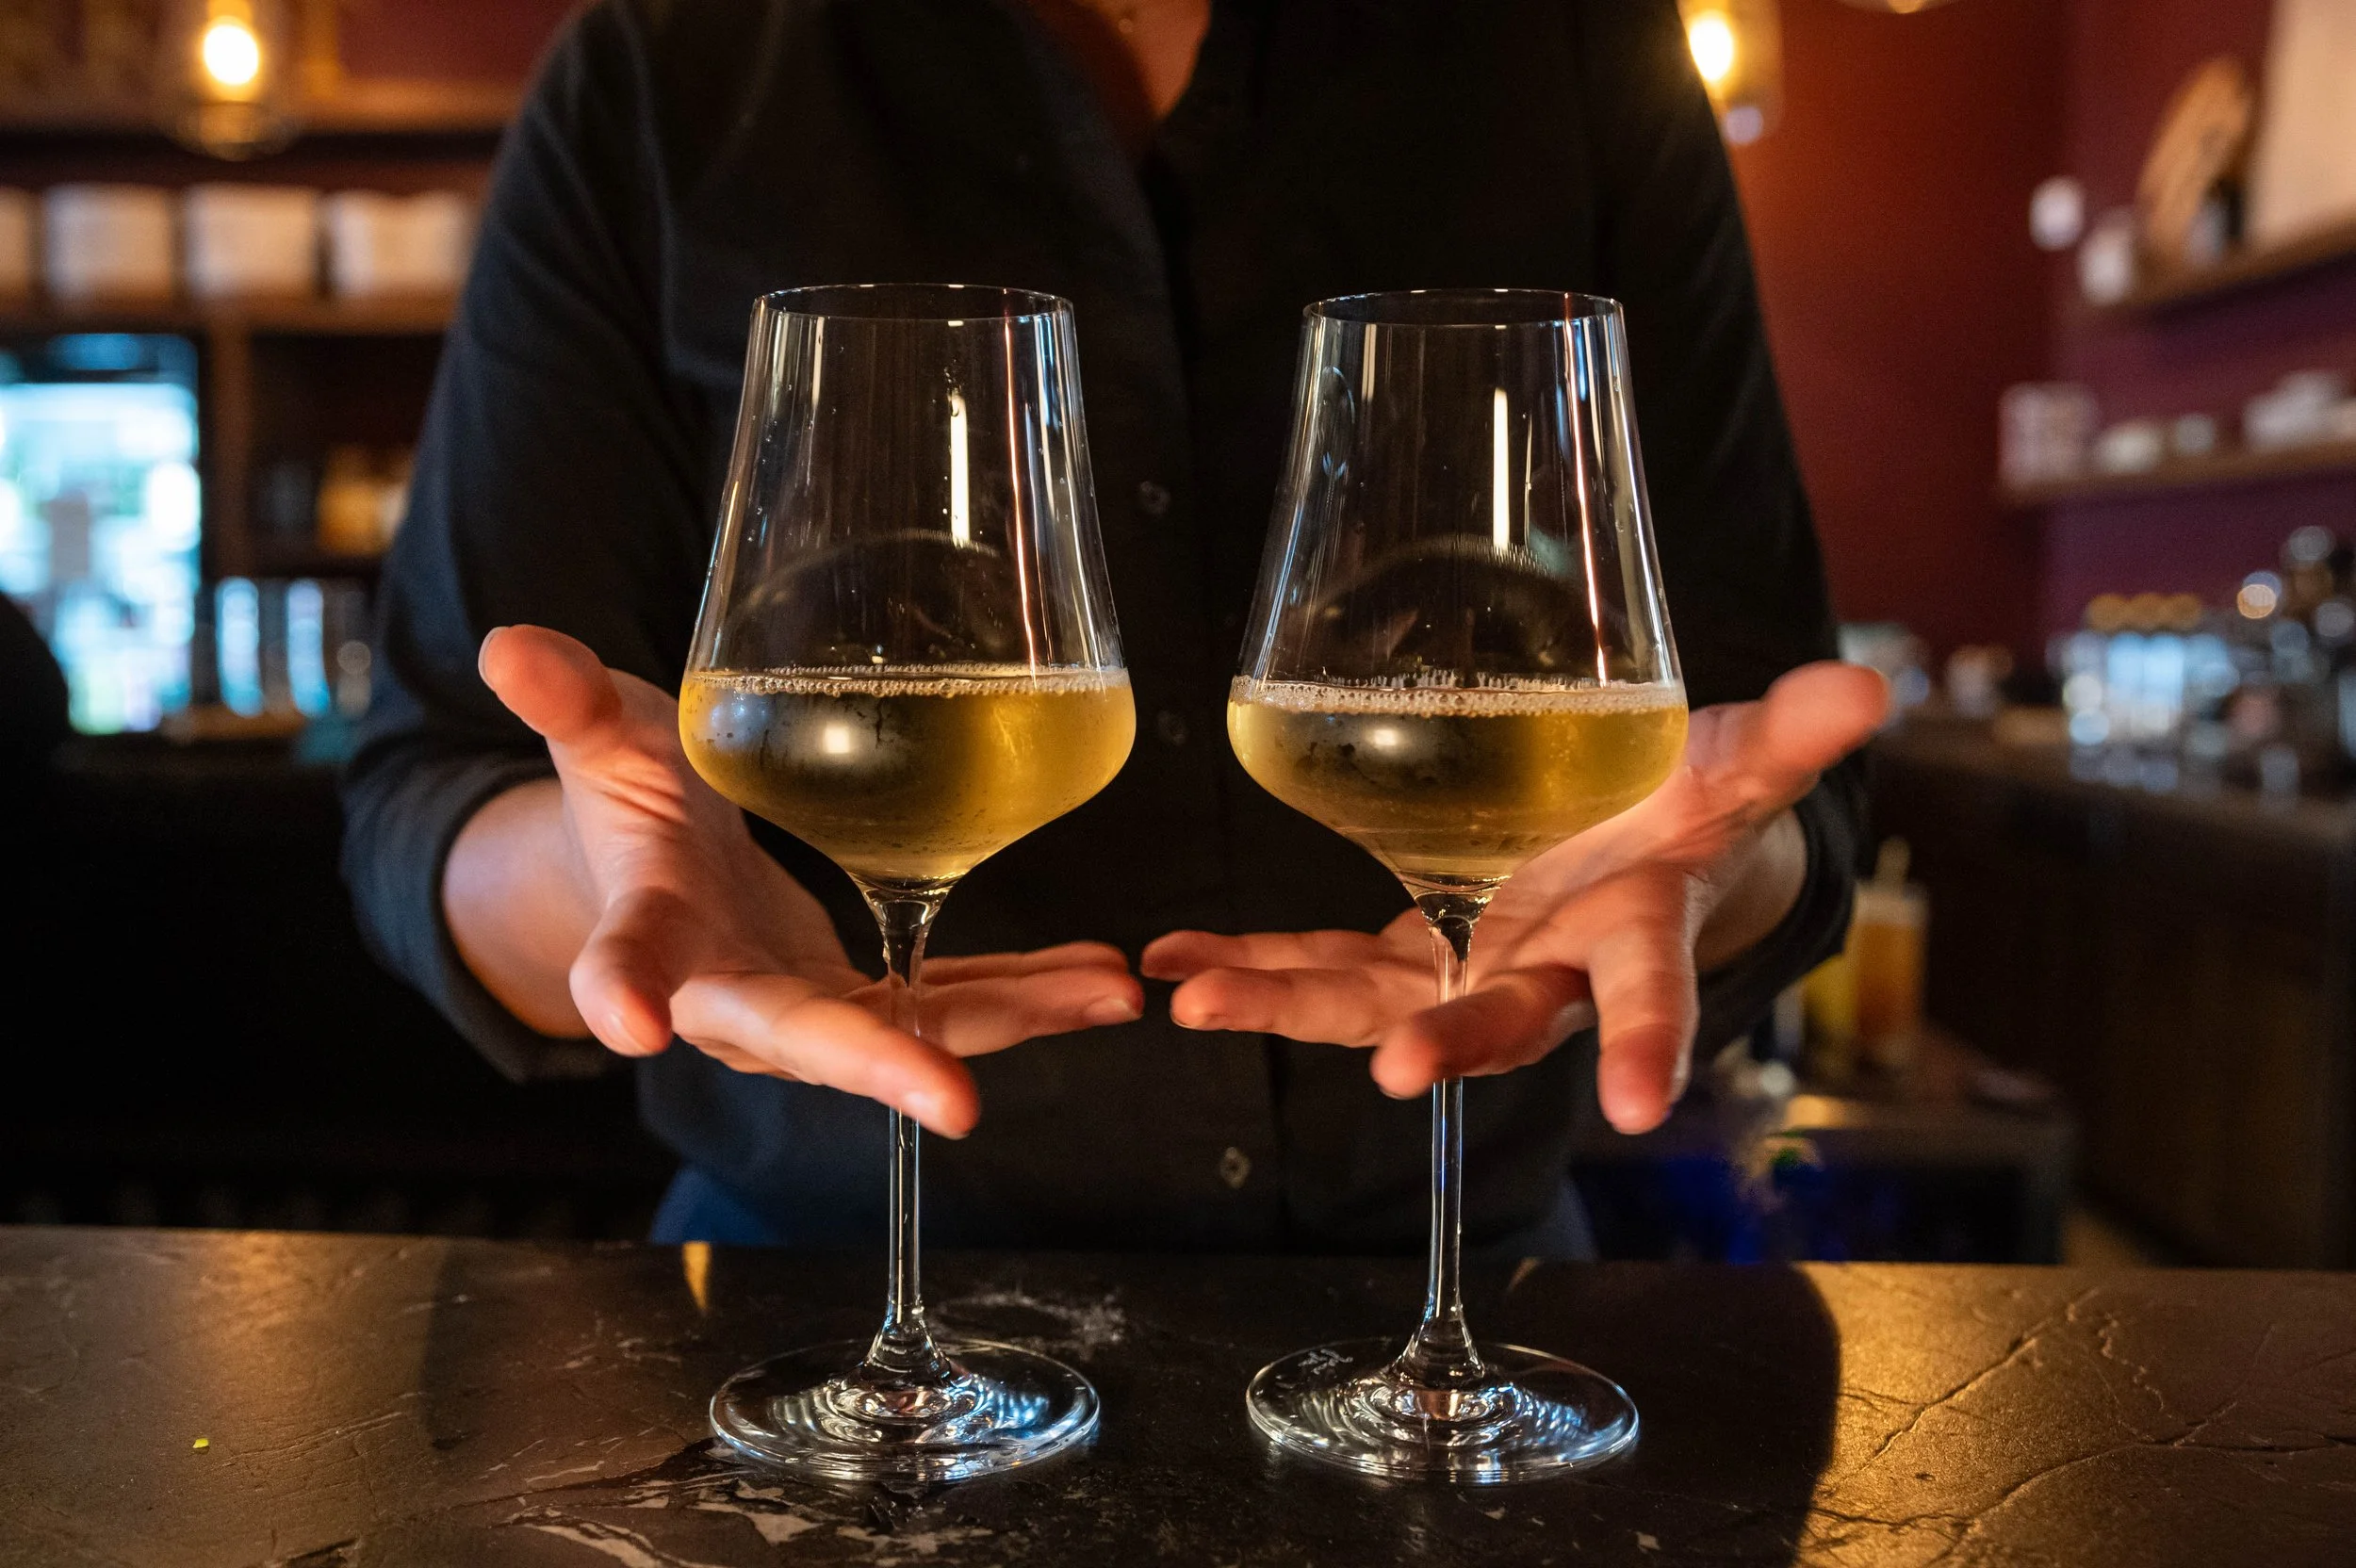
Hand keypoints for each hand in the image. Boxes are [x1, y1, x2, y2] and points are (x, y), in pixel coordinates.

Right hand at [457, 626, 1142, 1135]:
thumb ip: (565, 700)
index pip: (620, 964)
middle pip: (801, 1036)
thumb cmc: (632, 801)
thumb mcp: (601, 740)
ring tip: (1104, 999)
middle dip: (881, 1067)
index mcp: (649, 932)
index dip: (621, 992)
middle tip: (954, 1102)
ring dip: (1008, 1022)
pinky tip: (1099, 981)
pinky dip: (1027, 993)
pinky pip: (953, 1001)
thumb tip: (509, 643)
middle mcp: (728, 998)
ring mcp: (805, 1009)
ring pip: (907, 1029)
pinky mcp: (863, 997)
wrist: (668, 869)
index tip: (631, 1023)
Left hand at [1143, 662, 1887, 1132]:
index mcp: (1632, 939)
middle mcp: (1542, 978)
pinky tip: (1167, 961)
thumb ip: (1790, 734)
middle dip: (1446, 1044)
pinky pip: (1315, 963)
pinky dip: (1244, 959)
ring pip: (1373, 1005)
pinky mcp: (1397, 952)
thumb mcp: (1735, 766)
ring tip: (1201, 1000)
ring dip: (1289, 1003)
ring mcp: (1460, 972)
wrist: (1625, 850)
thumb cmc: (1684, 808)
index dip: (1646, 1048)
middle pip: (1496, 1023)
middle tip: (1398, 1071)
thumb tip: (1872, 685)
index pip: (1651, 998)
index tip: (1636, 1110)